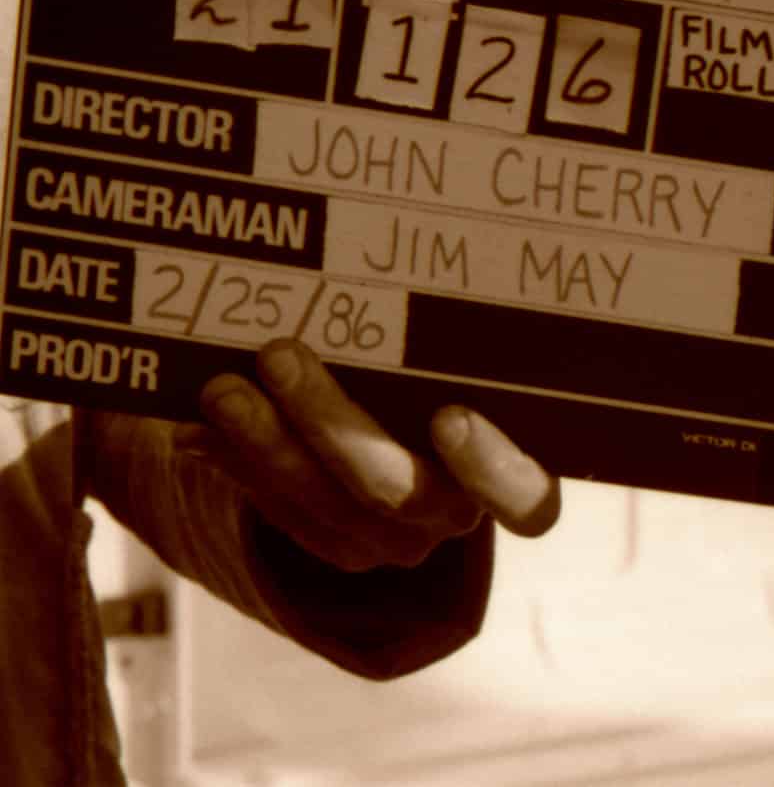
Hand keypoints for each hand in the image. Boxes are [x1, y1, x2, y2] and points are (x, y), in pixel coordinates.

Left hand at [183, 338, 560, 571]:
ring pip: (322, 505)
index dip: (491, 466)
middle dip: (329, 423)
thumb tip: (406, 276)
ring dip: (264, 442)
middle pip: (394, 490)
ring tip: (222, 388)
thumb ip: (447, 346)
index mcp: (512, 479)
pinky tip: (196, 428)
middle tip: (281, 355)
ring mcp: (391, 541)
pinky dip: (236, 465)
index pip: (526, 499)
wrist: (424, 451)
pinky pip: (281, 515)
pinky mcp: (334, 548)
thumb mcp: (468, 370)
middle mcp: (453, 516)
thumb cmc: (460, 384)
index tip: (448, 414)